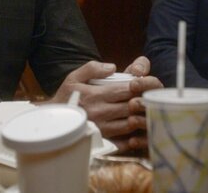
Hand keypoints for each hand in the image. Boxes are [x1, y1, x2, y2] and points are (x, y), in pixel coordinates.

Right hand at [47, 57, 162, 152]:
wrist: (53, 122)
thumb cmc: (67, 98)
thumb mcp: (74, 77)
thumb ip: (93, 68)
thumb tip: (113, 67)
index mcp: (95, 94)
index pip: (126, 88)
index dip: (143, 84)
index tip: (151, 82)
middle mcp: (100, 112)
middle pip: (132, 105)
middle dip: (146, 99)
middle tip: (154, 95)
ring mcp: (102, 128)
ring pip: (131, 123)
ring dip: (142, 116)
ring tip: (148, 109)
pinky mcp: (102, 140)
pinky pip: (124, 140)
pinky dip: (135, 135)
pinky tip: (140, 128)